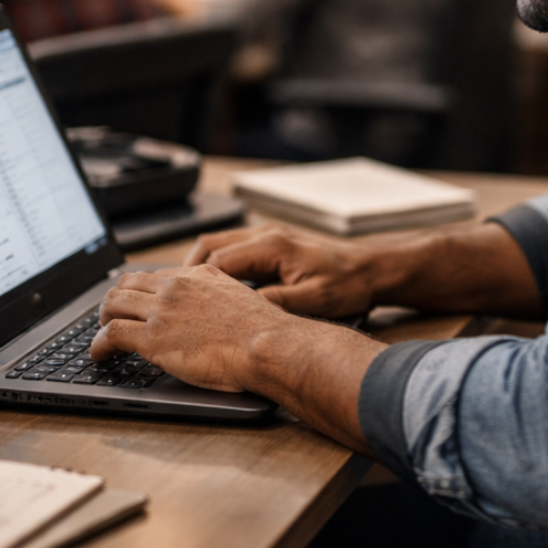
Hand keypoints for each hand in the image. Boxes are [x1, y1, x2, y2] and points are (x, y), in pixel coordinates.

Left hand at [91, 262, 386, 451]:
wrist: (266, 344)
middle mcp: (176, 286)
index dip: (138, 290)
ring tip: (101, 334)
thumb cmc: (263, 332)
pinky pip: (111, 335)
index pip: (155, 275)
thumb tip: (211, 310)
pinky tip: (98, 355)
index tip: (134, 301)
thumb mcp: (239, 298)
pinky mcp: (152, 338)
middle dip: (114, 301)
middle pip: (127, 284)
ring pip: (112, 304)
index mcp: (198, 274)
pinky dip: (97, 345)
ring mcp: (161, 311)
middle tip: (111, 317)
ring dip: (102, 320)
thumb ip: (219, 295)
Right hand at [184, 225, 377, 317]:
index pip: (218, 261)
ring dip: (201, 266)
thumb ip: (277, 305)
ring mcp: (269, 236)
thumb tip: (242, 312)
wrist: (372, 268)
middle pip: (210, 245)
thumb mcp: (314, 301)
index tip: (179, 303)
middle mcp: (266, 235)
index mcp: (272, 246)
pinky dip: (218, 264)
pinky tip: (217, 287)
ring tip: (189, 294)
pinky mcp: (274, 243)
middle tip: (175, 298)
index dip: (194, 283)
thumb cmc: (348, 284)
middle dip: (188, 272)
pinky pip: (234, 248)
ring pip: (219, 244)